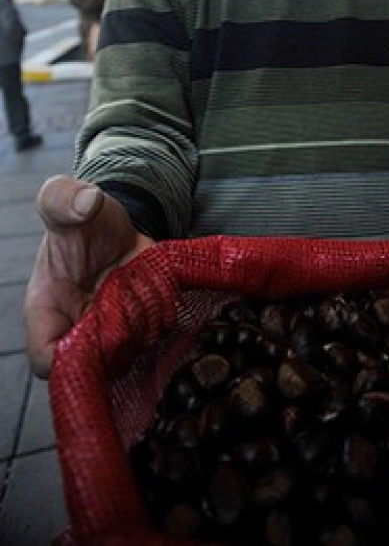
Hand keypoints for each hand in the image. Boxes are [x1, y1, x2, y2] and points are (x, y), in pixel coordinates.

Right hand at [24, 175, 154, 377]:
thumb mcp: (66, 200)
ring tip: (144, 284)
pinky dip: (165, 318)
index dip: (67, 362)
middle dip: (119, 339)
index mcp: (46, 310)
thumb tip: (86, 201)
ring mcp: (112, 331)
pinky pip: (156, 337)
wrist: (116, 223)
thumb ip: (64, 198)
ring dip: (145, 325)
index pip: (46, 360)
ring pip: (131, 353)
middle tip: (130, 300)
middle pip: (96, 366)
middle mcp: (78, 330)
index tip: (95, 332)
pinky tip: (162, 288)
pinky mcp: (140, 326)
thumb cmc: (82, 219)